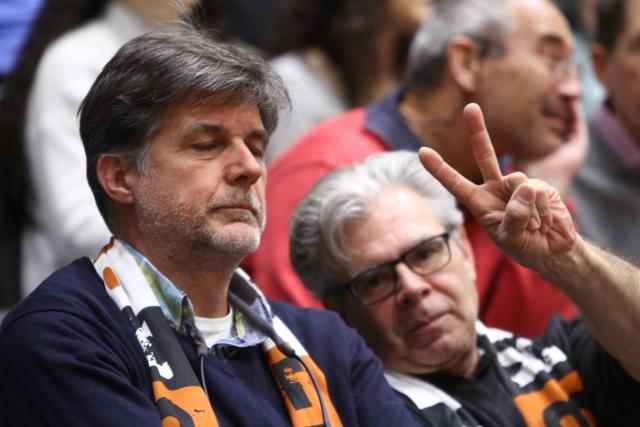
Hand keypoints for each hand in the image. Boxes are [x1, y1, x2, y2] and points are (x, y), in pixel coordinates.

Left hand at [419, 103, 577, 271]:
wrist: (552, 249)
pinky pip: (537, 190)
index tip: (422, 152)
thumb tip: (524, 187)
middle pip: (484, 155)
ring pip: (518, 181)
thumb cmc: (525, 246)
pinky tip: (544, 221)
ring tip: (534, 226)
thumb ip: (515, 217)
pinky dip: (542, 209)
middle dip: (478, 130)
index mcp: (479, 202)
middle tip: (470, 106)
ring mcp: (517, 184)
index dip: (439, 169)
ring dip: (528, 210)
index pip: (455, 183)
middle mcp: (495, 188)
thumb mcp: (512, 238)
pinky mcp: (539, 184)